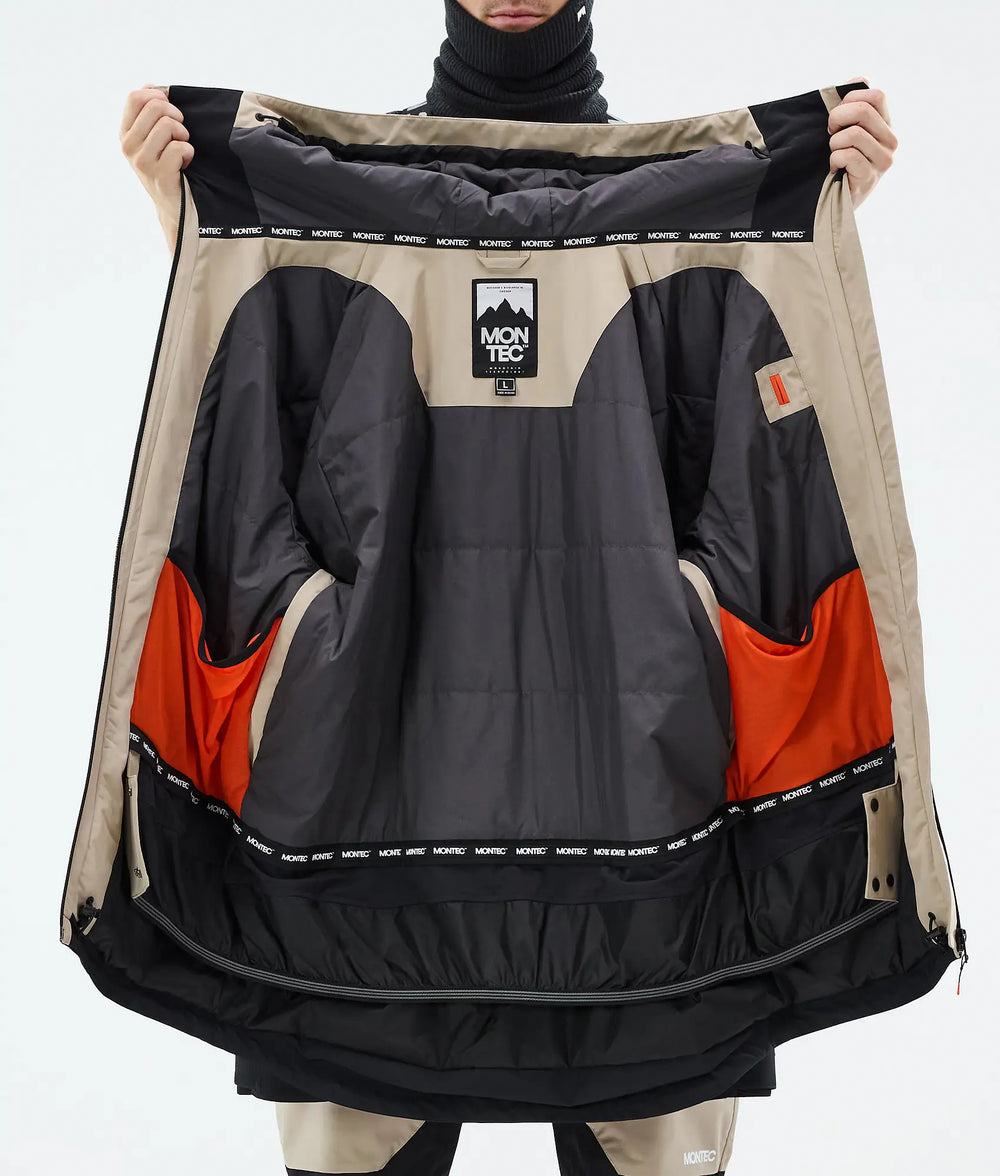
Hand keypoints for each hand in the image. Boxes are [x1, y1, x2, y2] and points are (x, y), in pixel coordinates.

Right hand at [119, 84, 193, 252]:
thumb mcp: (152, 138)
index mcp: (125, 133)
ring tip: (182, 148)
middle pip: (155, 107)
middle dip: (176, 116)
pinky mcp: (159, 174)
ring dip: (183, 135)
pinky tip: (185, 162)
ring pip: (167, 125)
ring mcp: (142, 161)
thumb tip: (149, 86)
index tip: (170, 109)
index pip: (135, 97)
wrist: (173, 205)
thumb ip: (148, 113)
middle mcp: (128, 146)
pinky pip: (179, 147)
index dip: (158, 96)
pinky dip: (188, 152)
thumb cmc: (167, 167)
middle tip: (181, 132)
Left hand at [827, 77, 897, 209]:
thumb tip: (860, 79)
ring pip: (854, 134)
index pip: (876, 96)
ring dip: (834, 143)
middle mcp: (890, 141)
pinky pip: (848, 155)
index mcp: (885, 125)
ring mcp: (882, 160)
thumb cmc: (836, 161)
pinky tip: (835, 169)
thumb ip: (852, 104)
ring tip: (834, 154)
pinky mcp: (869, 177)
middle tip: (829, 133)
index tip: (836, 116)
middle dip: (837, 118)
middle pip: (863, 111)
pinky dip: (834, 160)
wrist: (832, 199)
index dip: (850, 100)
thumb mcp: (844, 129)